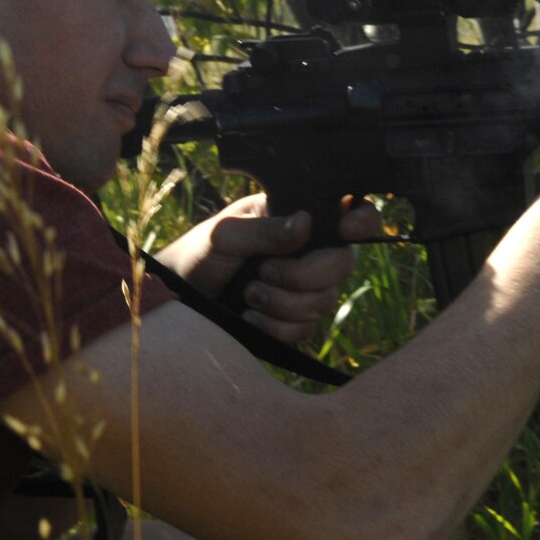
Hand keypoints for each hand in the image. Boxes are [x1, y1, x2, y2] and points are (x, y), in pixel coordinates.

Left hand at [154, 194, 383, 340]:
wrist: (177, 302)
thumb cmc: (198, 255)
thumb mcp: (224, 235)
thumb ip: (264, 230)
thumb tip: (304, 224)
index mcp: (295, 216)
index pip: (348, 212)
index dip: (362, 220)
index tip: (348, 230)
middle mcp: (307, 250)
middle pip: (343, 263)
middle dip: (305, 275)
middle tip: (264, 272)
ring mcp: (303, 286)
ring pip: (325, 300)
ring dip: (283, 302)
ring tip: (248, 295)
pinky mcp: (294, 320)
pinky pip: (306, 328)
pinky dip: (276, 326)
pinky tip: (249, 317)